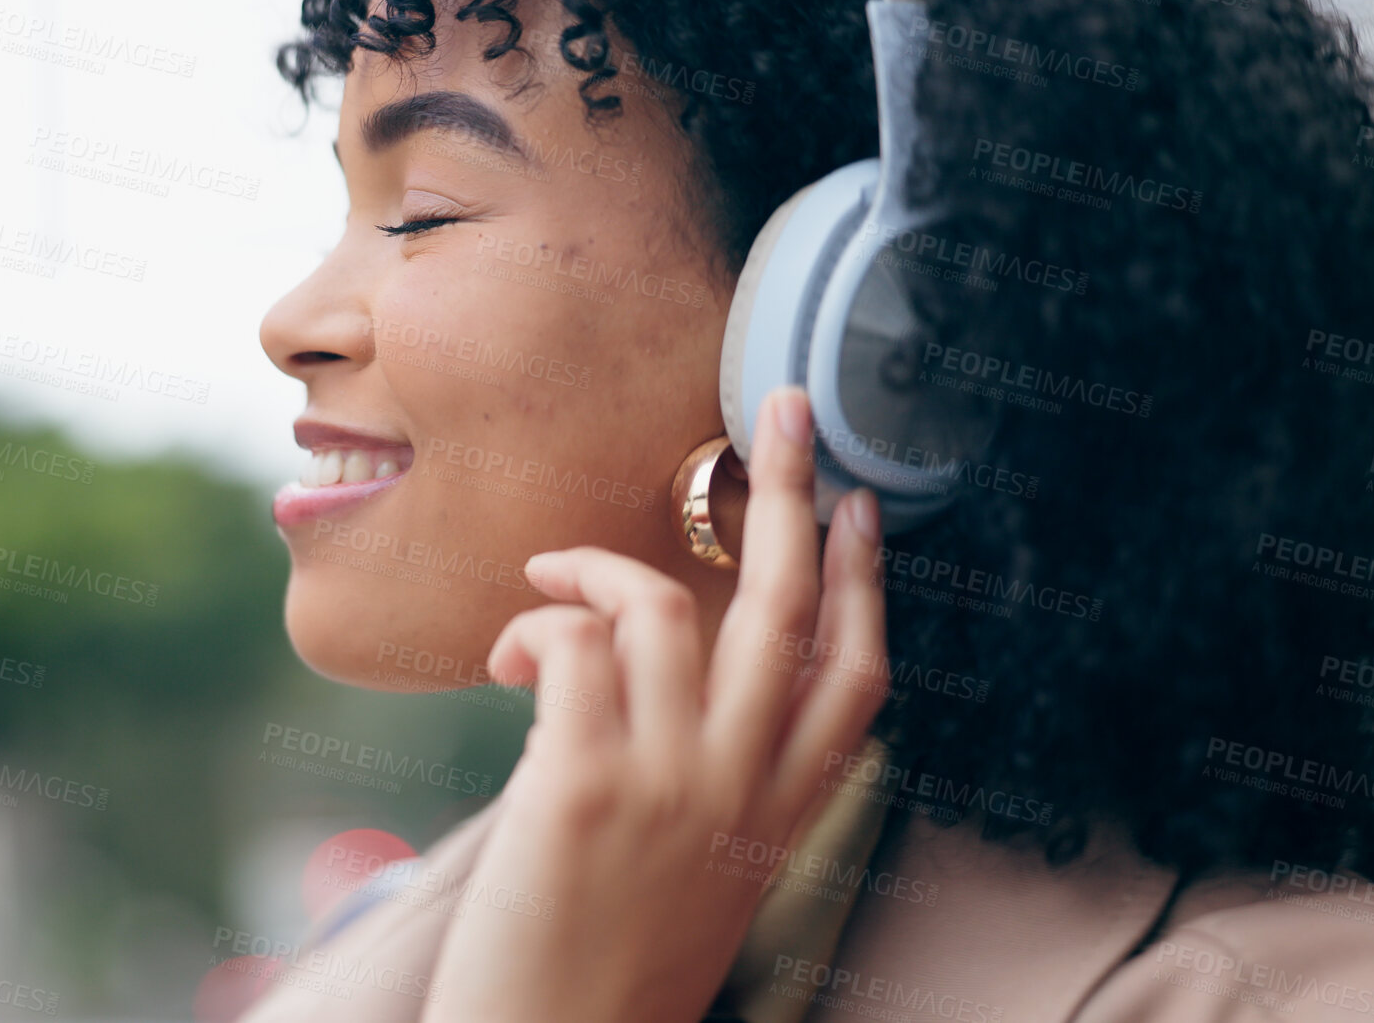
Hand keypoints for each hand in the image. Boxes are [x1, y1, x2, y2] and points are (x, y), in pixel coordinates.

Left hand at [420, 387, 891, 1022]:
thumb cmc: (608, 968)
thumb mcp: (704, 875)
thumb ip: (715, 780)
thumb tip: (664, 680)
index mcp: (781, 812)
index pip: (856, 676)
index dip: (866, 580)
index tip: (861, 505)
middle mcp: (742, 788)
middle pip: (786, 609)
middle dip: (790, 493)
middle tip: (779, 408)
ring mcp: (671, 782)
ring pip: (662, 605)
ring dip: (592, 568)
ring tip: (545, 583)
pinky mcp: (585, 784)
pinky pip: (575, 642)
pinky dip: (536, 621)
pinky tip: (508, 649)